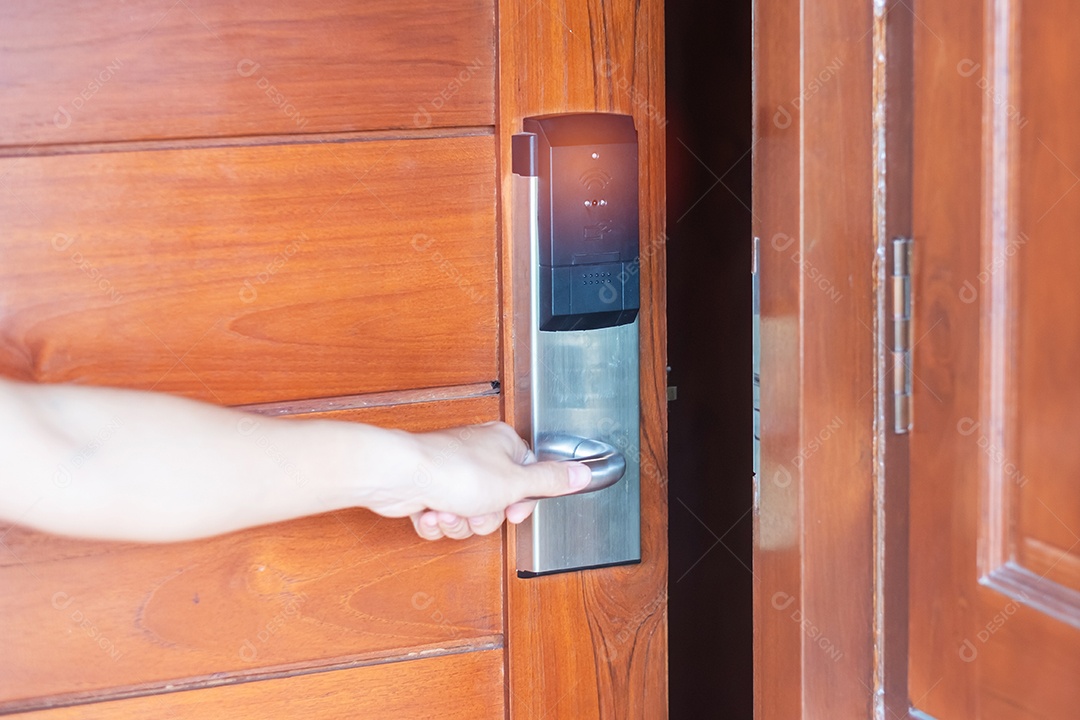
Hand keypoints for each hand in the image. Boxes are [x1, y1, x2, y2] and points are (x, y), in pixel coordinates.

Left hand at [395, 422, 590, 540]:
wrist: (400, 476)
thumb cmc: (452, 471)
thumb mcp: (514, 482)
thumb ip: (550, 480)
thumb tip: (583, 473)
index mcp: (503, 445)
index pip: (529, 480)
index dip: (520, 503)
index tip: (511, 509)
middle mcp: (478, 456)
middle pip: (498, 503)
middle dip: (483, 517)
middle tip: (475, 509)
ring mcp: (451, 473)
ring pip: (468, 515)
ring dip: (457, 521)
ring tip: (446, 508)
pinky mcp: (428, 489)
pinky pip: (442, 518)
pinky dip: (435, 521)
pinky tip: (429, 511)